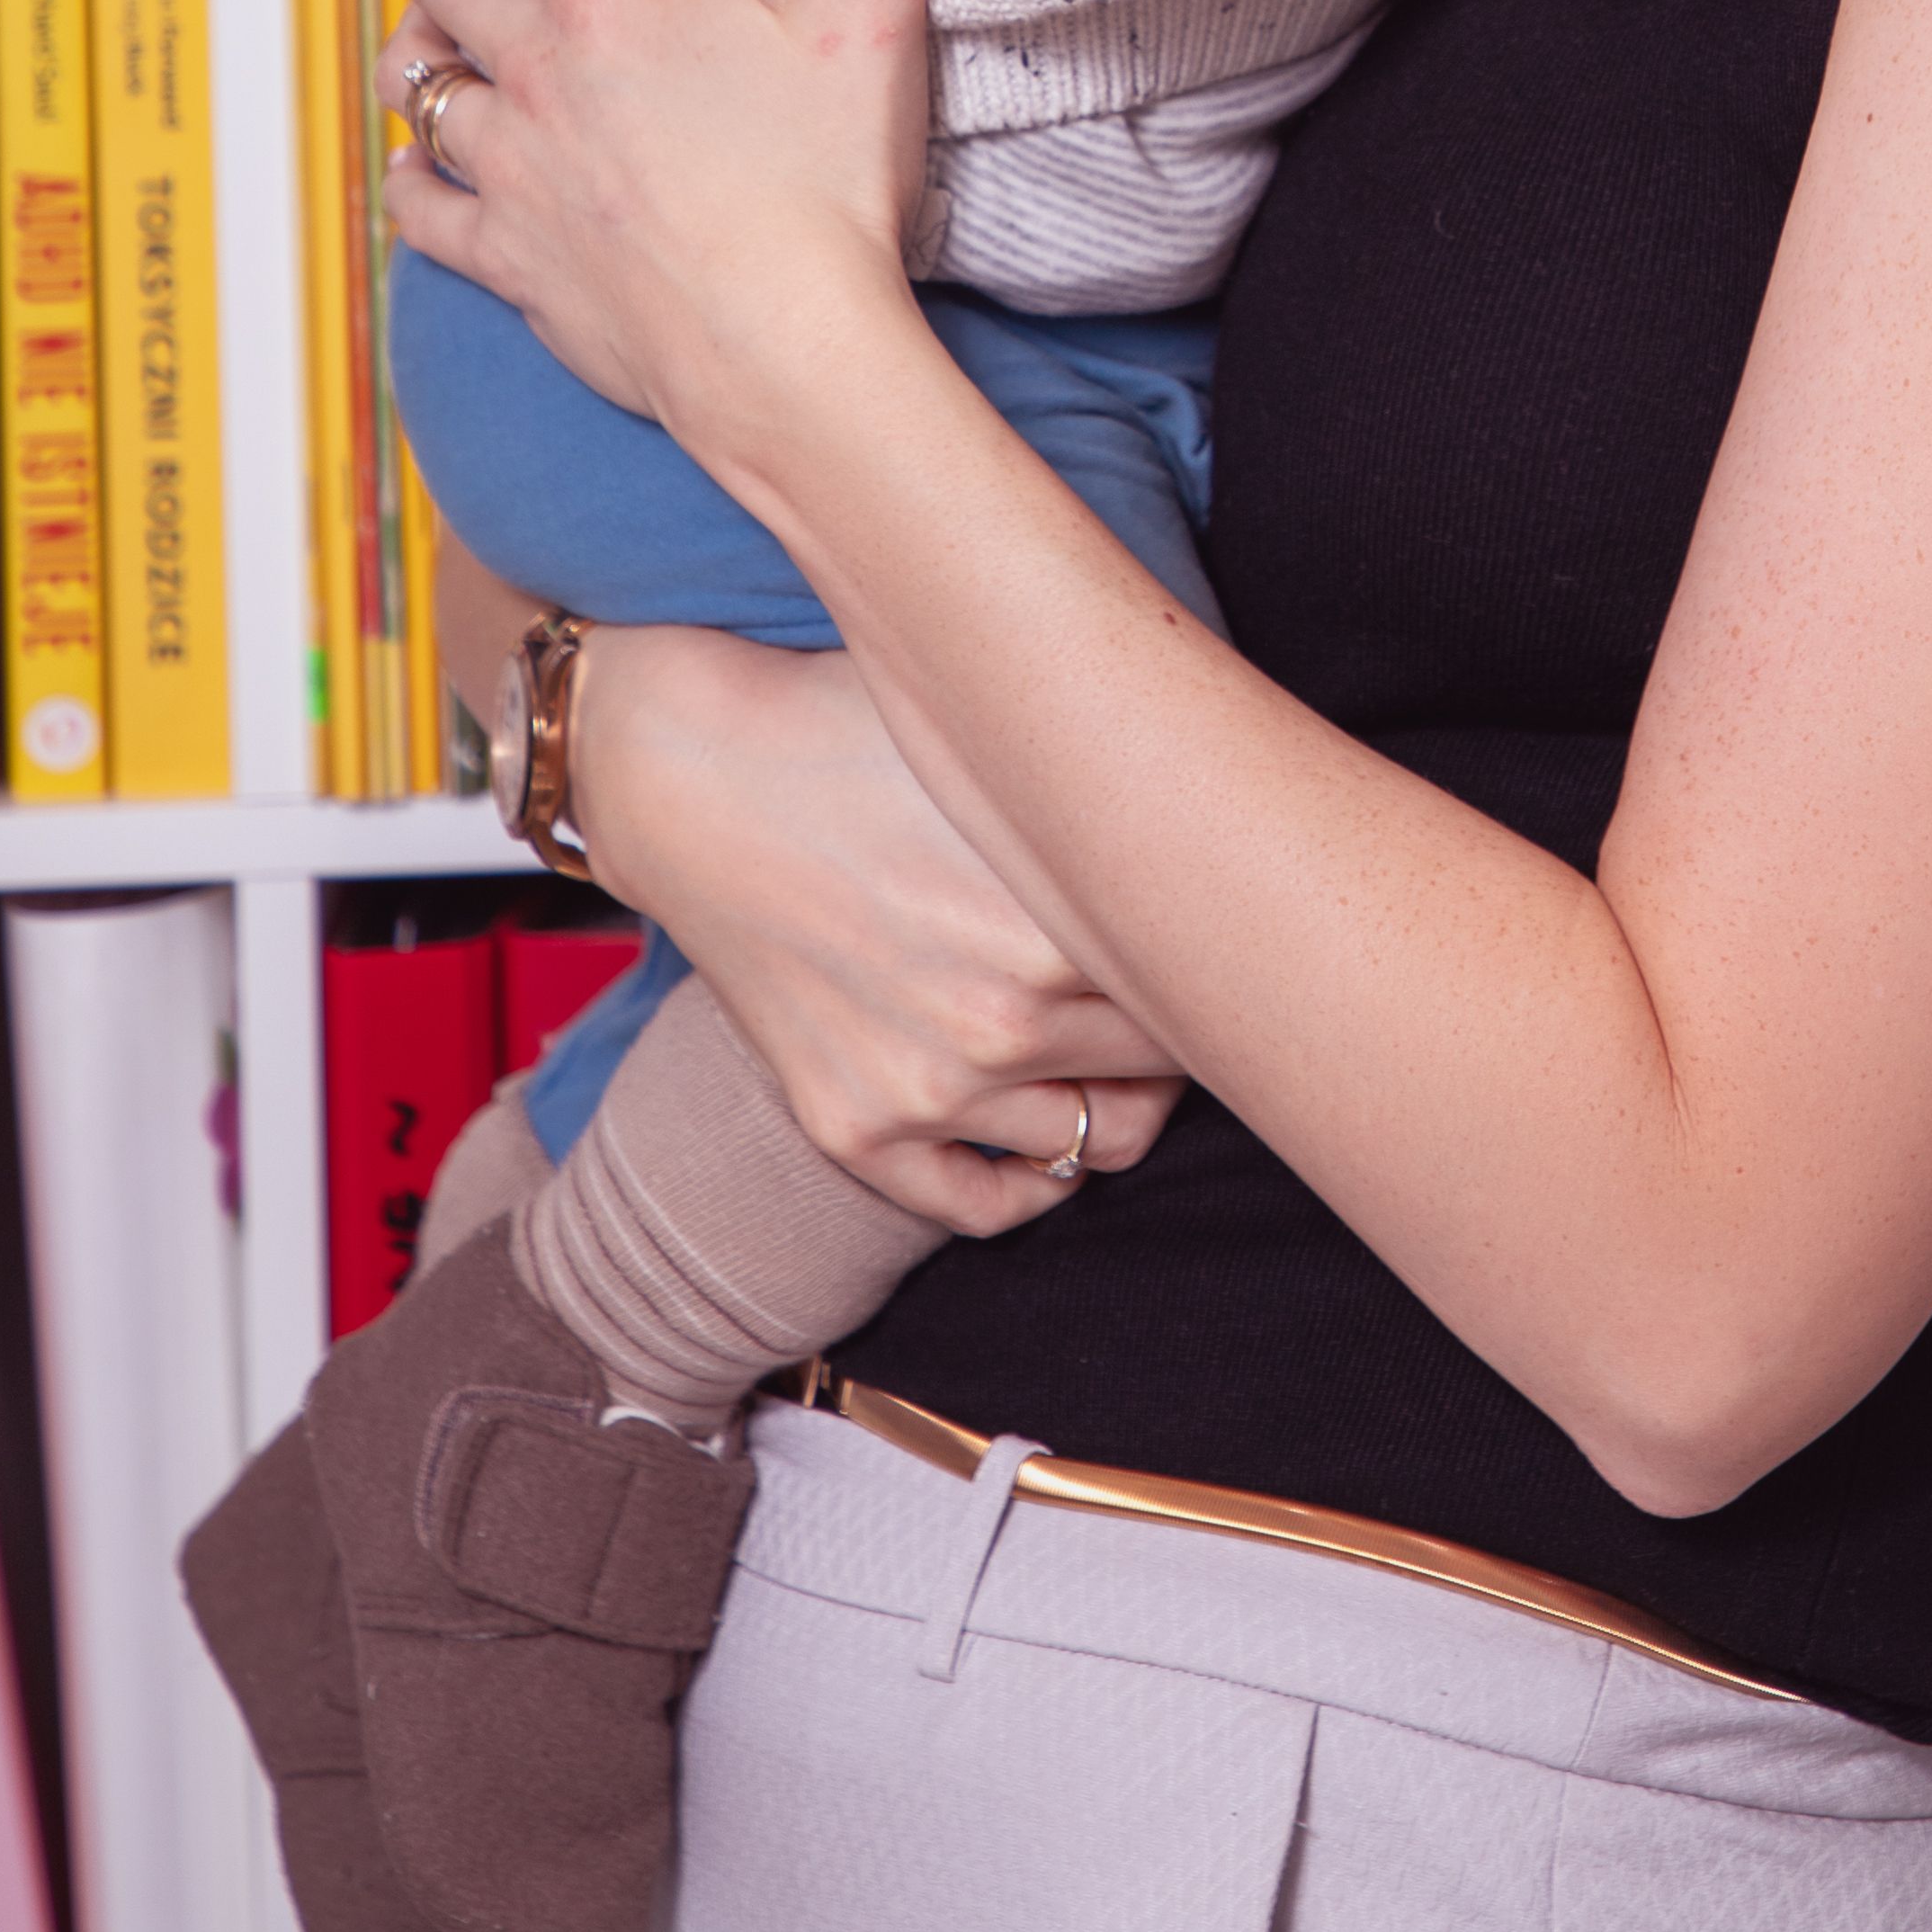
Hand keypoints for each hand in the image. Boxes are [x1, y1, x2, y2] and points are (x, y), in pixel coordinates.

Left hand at [378, 0, 934, 447]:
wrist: (790, 357)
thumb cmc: (832, 179)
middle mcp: (542, 77)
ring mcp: (518, 176)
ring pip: (416, 83)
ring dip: (417, 38)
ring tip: (434, 21)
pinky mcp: (515, 265)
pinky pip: (423, 209)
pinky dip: (414, 174)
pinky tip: (423, 163)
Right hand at [568, 621, 1184, 1236]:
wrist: (690, 774)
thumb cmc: (855, 726)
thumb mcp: (1008, 740)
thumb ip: (1123, 789)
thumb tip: (1240, 797)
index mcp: (1062, 914)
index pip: (1212, 977)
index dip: (1232, 955)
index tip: (1233, 929)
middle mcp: (1008, 1017)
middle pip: (1172, 1062)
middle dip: (1188, 1023)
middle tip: (1182, 982)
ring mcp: (932, 1088)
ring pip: (1100, 1141)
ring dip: (1124, 1100)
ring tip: (1114, 1043)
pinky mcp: (859, 1129)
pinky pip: (988, 1205)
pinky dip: (1033, 1181)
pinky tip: (1046, 1128)